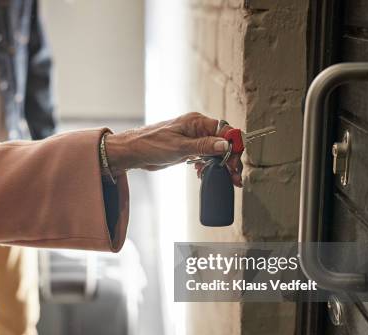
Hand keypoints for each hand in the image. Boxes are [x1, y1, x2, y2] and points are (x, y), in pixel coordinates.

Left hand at [105, 112, 243, 186]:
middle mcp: (197, 128)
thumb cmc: (150, 145)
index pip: (225, 131)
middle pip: (223, 142)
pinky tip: (205, 174)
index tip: (235, 163)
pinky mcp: (188, 149)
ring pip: (216, 150)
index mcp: (197, 122)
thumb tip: (225, 145)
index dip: (233, 147)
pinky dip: (209, 166)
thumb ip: (203, 146)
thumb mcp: (179, 148)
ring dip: (222, 165)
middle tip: (234, 177)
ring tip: (226, 179)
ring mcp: (193, 139)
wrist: (133, 152)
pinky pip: (205, 156)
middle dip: (231, 159)